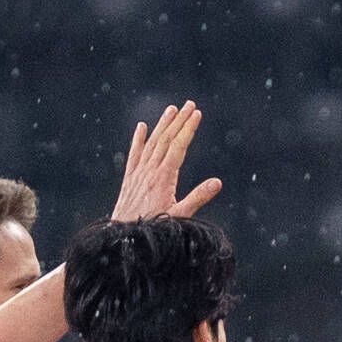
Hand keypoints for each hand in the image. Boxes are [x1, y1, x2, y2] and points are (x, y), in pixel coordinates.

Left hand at [109, 102, 221, 221]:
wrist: (124, 236)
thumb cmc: (154, 228)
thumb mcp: (180, 216)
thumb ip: (198, 198)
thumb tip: (217, 182)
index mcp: (163, 177)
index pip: (178, 146)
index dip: (188, 128)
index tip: (197, 114)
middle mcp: (149, 170)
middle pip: (166, 139)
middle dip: (179, 120)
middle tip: (189, 104)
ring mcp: (138, 173)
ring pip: (151, 142)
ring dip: (162, 124)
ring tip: (172, 109)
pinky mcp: (130, 178)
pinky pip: (134, 153)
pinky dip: (138, 139)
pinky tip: (141, 126)